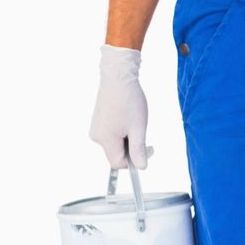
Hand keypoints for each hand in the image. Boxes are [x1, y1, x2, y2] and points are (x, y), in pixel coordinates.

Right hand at [89, 44, 149, 168]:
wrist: (118, 77)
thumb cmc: (129, 100)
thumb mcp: (138, 127)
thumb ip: (138, 149)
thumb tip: (141, 168)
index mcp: (106, 140)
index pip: (119, 163)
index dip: (135, 161)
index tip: (148, 149)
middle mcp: (97, 136)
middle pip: (117, 153)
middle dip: (132, 146)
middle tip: (142, 130)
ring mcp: (96, 128)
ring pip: (115, 143)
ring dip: (128, 137)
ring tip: (134, 120)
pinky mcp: (98, 121)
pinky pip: (112, 133)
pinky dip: (122, 130)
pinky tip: (127, 116)